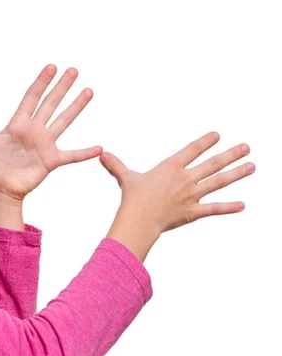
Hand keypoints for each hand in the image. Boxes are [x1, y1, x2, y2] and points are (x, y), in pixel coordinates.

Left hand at [0, 64, 102, 200]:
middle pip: (51, 104)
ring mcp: (44, 146)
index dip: (41, 82)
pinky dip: (85, 153)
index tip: (51, 67)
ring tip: (88, 91)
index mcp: (17, 124)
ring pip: (63, 121)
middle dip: (62, 87)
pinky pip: (71, 156)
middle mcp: (33, 131)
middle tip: (74, 70)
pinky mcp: (50, 162)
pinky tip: (99, 148)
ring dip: (76, 107)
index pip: (31, 97)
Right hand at [100, 131, 255, 233]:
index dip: (205, 142)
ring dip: (237, 173)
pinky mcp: (193, 212)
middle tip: (246, 147)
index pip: (192, 150)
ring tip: (252, 166)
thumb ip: (116, 165)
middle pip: (212, 164)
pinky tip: (242, 205)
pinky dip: (228, 207)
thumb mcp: (125, 178)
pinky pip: (214, 209)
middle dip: (231, 154)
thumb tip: (102, 155)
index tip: (217, 135)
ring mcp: (191, 195)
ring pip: (219, 182)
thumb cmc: (132, 199)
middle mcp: (185, 179)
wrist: (138, 219)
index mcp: (170, 167)